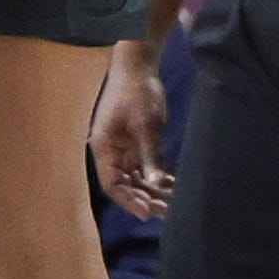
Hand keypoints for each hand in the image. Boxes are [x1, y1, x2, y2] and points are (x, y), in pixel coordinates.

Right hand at [89, 40, 173, 219]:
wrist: (138, 65)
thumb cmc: (137, 92)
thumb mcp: (146, 125)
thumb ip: (150, 156)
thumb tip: (155, 184)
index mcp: (104, 147)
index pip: (112, 184)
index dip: (129, 201)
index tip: (148, 213)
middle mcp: (110, 152)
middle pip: (124, 185)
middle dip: (145, 199)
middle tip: (168, 213)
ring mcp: (123, 148)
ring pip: (136, 179)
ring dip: (152, 192)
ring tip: (174, 205)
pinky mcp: (135, 144)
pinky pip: (144, 168)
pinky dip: (157, 178)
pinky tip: (174, 187)